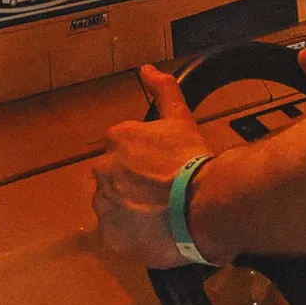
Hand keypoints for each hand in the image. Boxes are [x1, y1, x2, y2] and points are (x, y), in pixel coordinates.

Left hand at [93, 65, 209, 268]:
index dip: (143, 161)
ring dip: (129, 209)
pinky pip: (116, 234)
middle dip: (131, 184)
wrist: (202, 205)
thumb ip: (162, 90)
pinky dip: (130, 235)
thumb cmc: (192, 160)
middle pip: (114, 177)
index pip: (122, 150)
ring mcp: (104, 204)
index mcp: (117, 139)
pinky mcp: (111, 235)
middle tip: (161, 193)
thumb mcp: (180, 118)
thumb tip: (146, 69)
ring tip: (159, 215)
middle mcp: (103, 169)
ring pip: (113, 206)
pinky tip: (153, 232)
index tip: (162, 169)